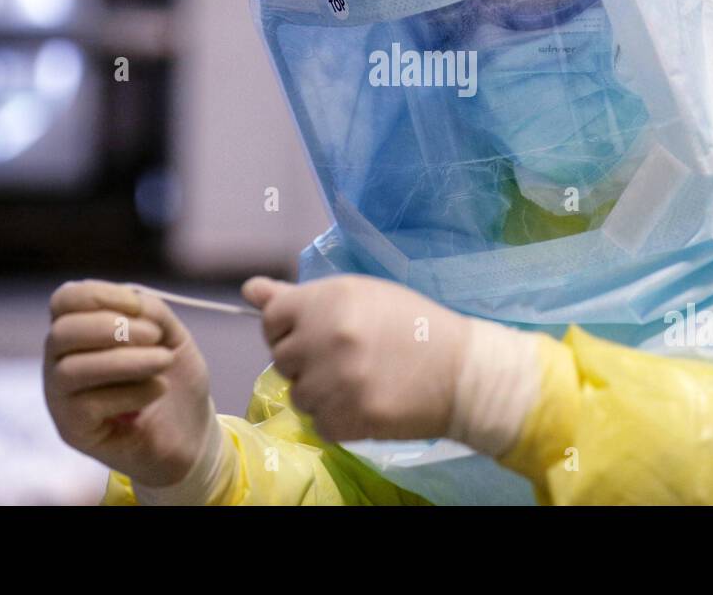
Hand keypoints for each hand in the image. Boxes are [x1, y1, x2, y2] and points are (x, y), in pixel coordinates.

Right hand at [44, 279, 212, 487]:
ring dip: (125, 361)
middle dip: (112, 328)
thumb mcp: (170, 334)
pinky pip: (88, 405)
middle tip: (156, 336)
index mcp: (79, 330)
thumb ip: (150, 312)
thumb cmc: (172, 377)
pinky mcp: (72, 430)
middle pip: (61, 332)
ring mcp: (61, 397)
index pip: (65, 300)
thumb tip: (133, 303)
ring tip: (164, 361)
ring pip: (72, 370)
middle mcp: (60, 361)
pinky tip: (157, 391)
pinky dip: (131, 392)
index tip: (140, 306)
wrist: (190, 431)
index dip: (101, 295)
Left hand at [242, 274, 474, 442]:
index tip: (316, 333)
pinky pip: (318, 424)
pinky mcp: (347, 420)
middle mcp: (325, 338)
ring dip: (322, 392)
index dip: (290, 328)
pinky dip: (338, 418)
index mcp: (327, 300)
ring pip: (299, 395)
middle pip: (282, 359)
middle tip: (346, 358)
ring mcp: (335, 382)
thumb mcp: (359, 294)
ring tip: (360, 380)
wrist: (462, 371)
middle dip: (307, 360)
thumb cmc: (412, 325)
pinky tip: (367, 401)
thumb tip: (250, 289)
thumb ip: (300, 296)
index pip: (272, 319)